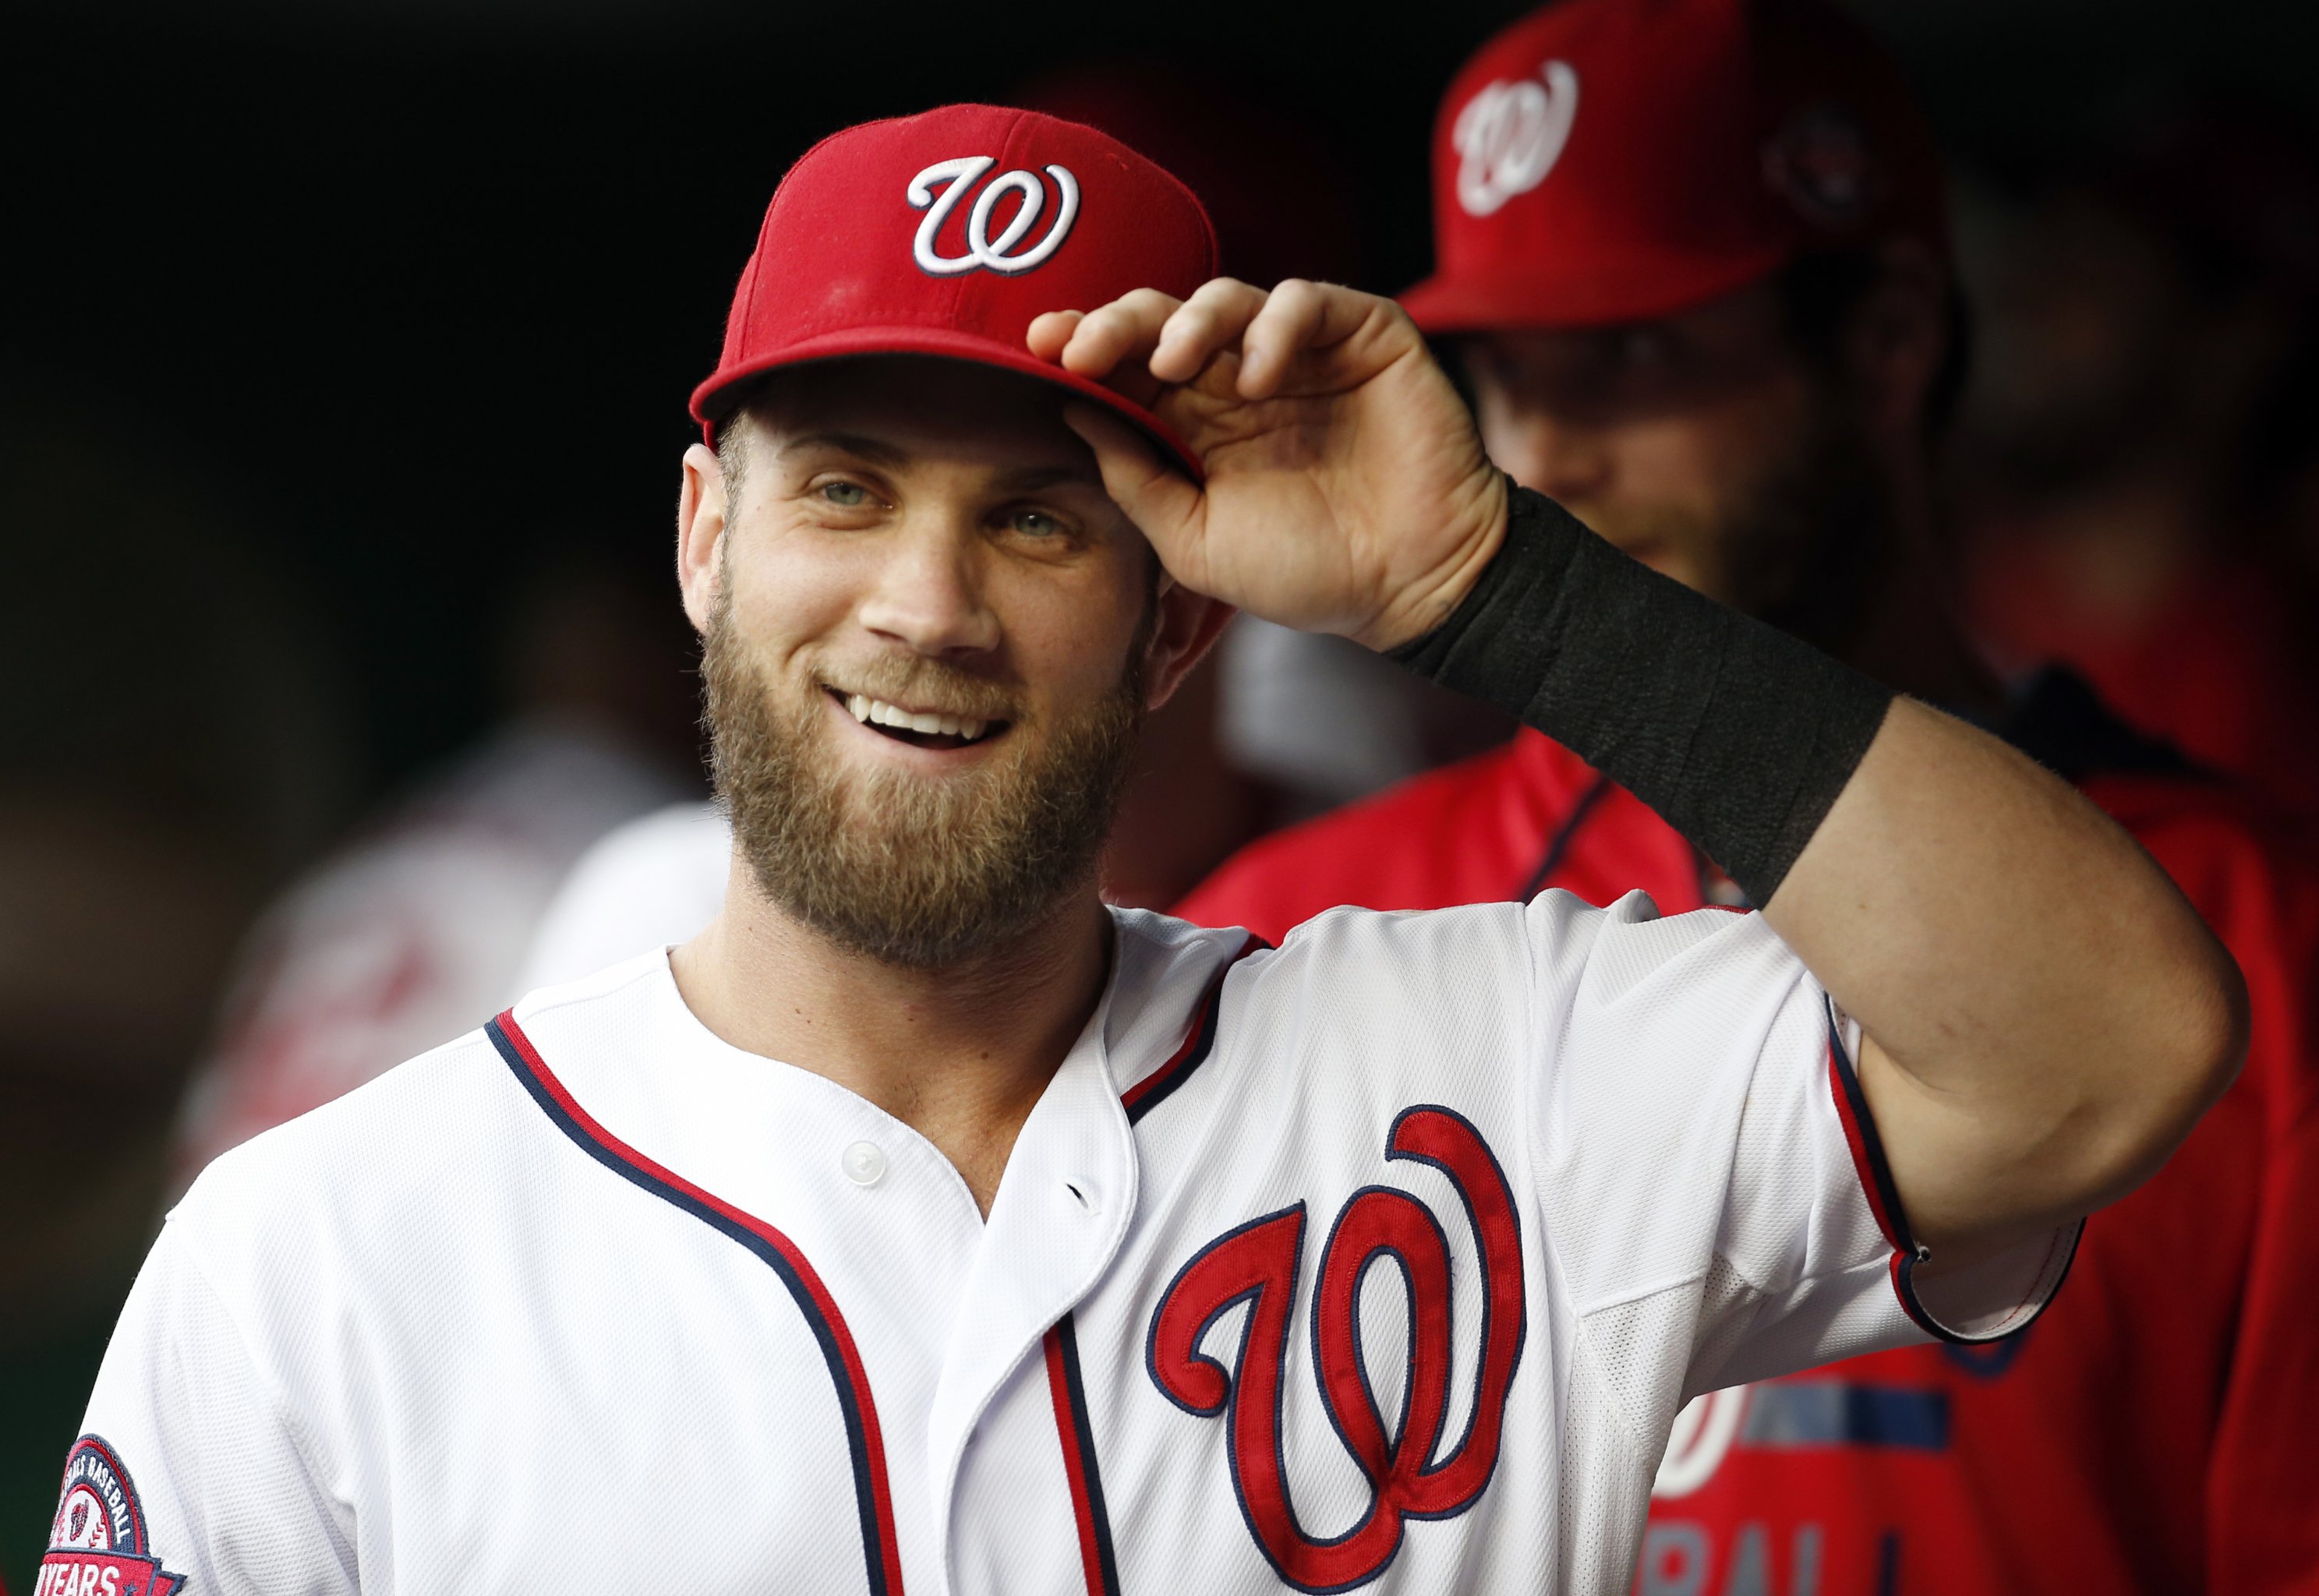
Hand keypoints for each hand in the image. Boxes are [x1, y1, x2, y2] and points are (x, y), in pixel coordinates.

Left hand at [1026, 278, 1508, 650]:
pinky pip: (1305, 301)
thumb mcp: (1194, 540)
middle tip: (1082, 344)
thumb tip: (1071, 408)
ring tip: (1174, 359)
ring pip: (1226, 299)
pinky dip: (1274, 326)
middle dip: (1115, 322)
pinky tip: (1259, 377)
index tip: (1038, 347)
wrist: (1410, 582)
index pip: (1128, 367)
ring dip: (1189, 319)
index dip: (1083, 347)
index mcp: (1197, 424)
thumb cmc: (1307, 571)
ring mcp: (1300, 354)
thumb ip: (1135, 478)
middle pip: (1163, 320)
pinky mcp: (1361, 336)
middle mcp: (1240, 380)